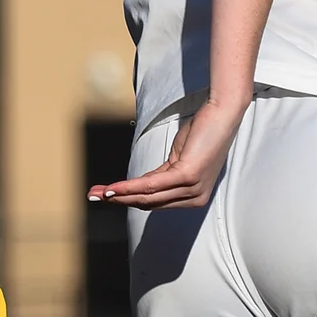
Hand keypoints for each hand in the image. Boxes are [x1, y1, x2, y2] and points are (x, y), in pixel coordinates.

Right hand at [87, 95, 245, 210]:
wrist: (223, 113)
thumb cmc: (204, 132)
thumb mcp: (180, 159)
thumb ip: (162, 175)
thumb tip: (140, 185)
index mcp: (194, 197)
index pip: (156, 202)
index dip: (129, 199)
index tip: (107, 196)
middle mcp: (195, 198)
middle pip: (149, 203)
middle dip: (118, 200)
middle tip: (94, 197)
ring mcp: (193, 189)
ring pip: (147, 196)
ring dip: (119, 195)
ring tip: (98, 194)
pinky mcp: (187, 176)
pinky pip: (152, 185)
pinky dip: (129, 187)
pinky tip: (113, 188)